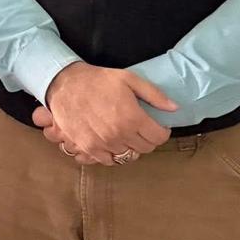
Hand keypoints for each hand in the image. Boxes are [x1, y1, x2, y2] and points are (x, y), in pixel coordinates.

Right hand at [37, 62, 176, 163]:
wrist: (65, 85)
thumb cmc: (98, 80)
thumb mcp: (129, 79)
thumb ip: (154, 95)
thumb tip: (175, 108)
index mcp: (132, 117)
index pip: (158, 137)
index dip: (161, 132)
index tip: (158, 126)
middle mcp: (120, 134)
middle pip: (145, 148)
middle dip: (147, 139)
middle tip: (141, 129)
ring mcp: (104, 143)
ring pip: (128, 155)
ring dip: (130, 146)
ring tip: (125, 133)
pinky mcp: (89, 148)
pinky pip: (109, 160)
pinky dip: (113, 154)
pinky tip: (112, 141)